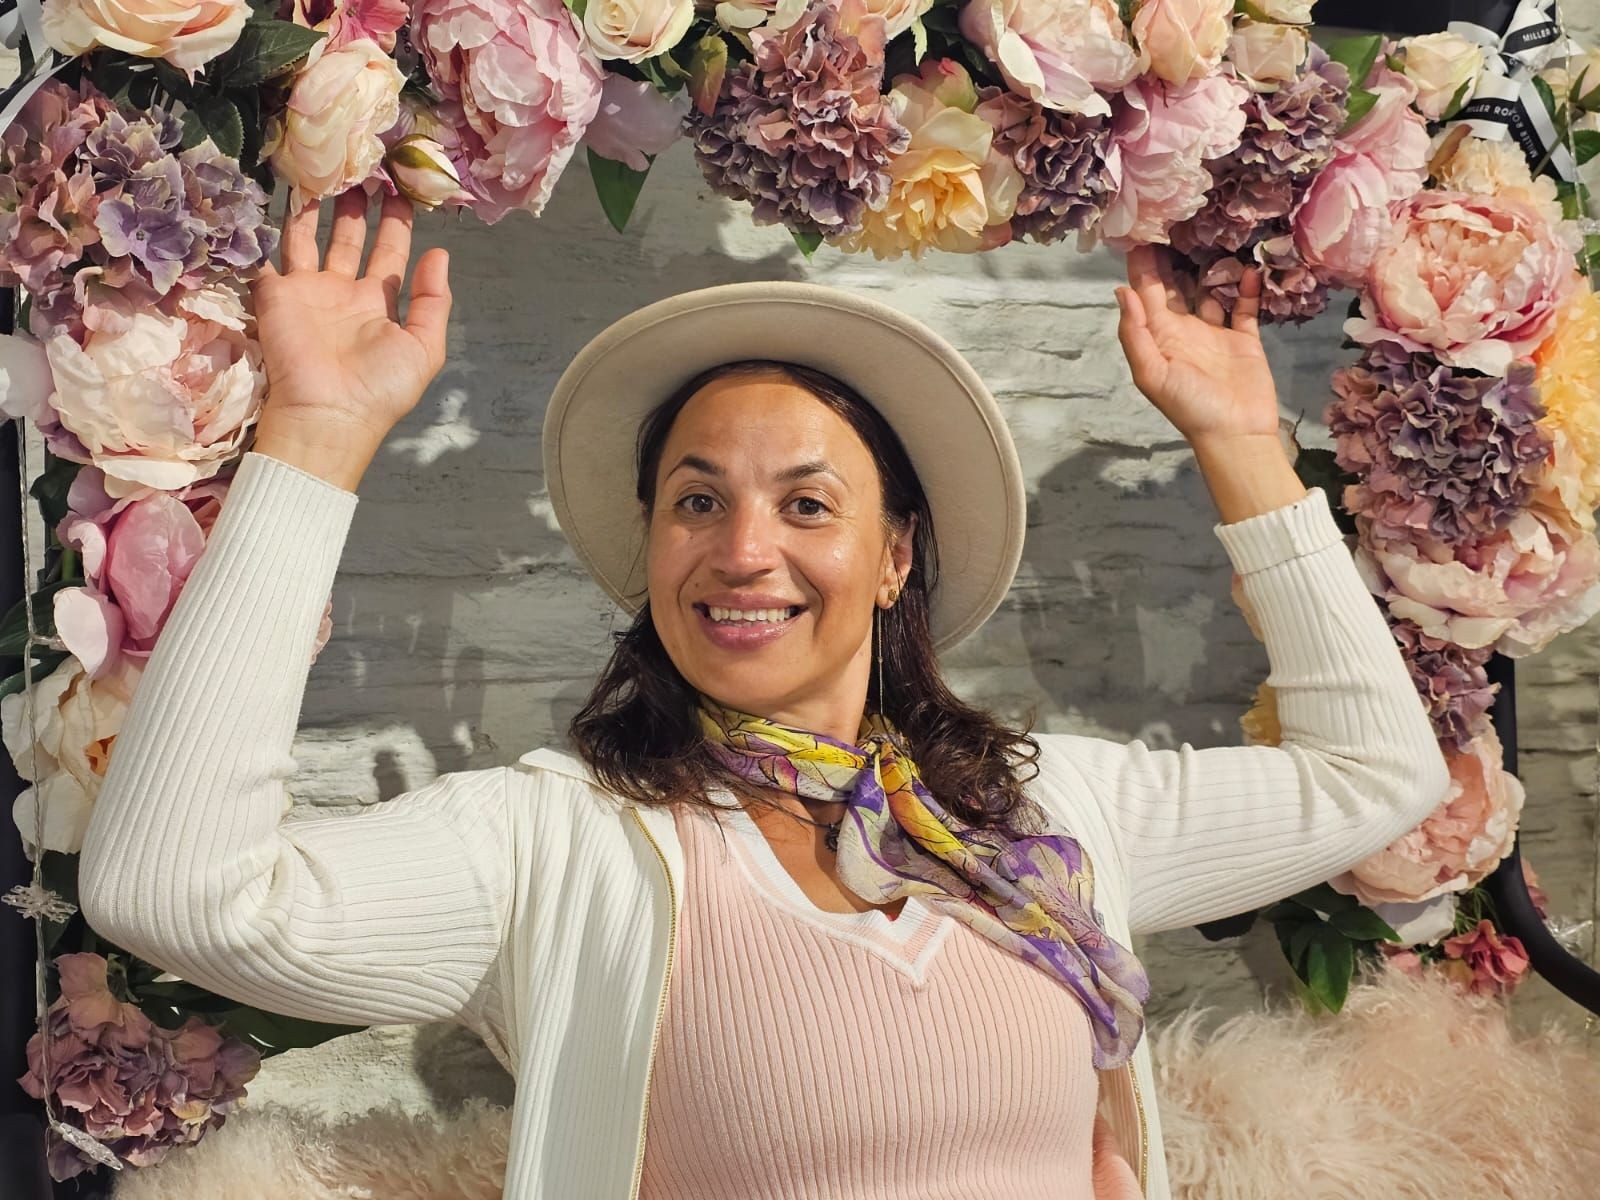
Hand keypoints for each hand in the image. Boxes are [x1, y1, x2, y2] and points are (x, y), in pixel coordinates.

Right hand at [248, 186, 452, 449]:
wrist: (327, 414)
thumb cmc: (380, 387)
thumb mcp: (424, 347)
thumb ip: (433, 301)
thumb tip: (439, 254)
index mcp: (379, 303)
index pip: (389, 252)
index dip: (396, 223)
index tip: (402, 189)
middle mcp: (343, 292)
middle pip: (349, 238)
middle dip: (356, 206)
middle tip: (363, 169)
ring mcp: (307, 291)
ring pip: (308, 238)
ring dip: (315, 207)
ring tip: (325, 170)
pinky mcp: (275, 294)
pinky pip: (270, 255)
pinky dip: (270, 227)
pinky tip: (278, 197)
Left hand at [1113, 244, 1279, 443]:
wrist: (1234, 434)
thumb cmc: (1189, 407)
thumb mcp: (1152, 373)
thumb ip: (1135, 333)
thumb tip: (1122, 290)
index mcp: (1159, 337)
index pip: (1147, 292)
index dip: (1142, 265)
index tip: (1140, 230)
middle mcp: (1184, 331)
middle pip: (1176, 286)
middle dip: (1172, 257)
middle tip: (1175, 219)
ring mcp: (1215, 333)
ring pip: (1211, 290)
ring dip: (1211, 266)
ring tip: (1213, 234)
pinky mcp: (1245, 339)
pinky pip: (1245, 306)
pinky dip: (1247, 287)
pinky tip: (1248, 266)